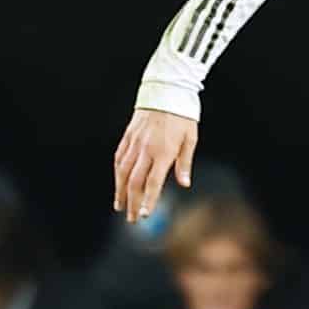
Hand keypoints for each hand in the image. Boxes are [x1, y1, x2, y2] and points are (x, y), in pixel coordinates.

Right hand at [113, 107, 197, 222]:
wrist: (166, 89)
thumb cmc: (183, 114)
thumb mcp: (191, 138)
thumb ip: (185, 162)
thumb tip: (184, 183)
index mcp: (164, 152)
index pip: (153, 183)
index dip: (148, 201)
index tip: (144, 215)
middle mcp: (146, 149)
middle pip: (135, 182)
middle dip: (132, 202)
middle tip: (132, 219)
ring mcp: (135, 142)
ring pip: (123, 172)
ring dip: (121, 191)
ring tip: (120, 206)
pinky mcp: (128, 135)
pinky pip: (119, 157)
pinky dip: (117, 173)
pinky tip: (118, 182)